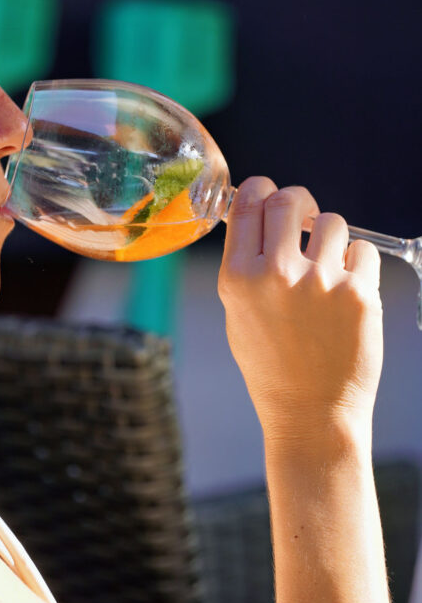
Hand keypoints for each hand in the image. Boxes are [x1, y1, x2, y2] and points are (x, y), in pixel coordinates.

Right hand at [218, 177, 382, 441]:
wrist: (311, 412)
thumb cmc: (271, 366)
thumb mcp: (238, 314)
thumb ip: (246, 265)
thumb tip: (258, 219)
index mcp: (239, 277)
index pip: (249, 202)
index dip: (261, 190)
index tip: (268, 196)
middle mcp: (277, 274)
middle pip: (290, 200)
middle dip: (299, 204)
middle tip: (304, 222)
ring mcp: (321, 282)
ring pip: (333, 222)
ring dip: (331, 239)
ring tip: (327, 271)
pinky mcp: (360, 293)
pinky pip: (363, 251)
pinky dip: (358, 264)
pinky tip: (347, 292)